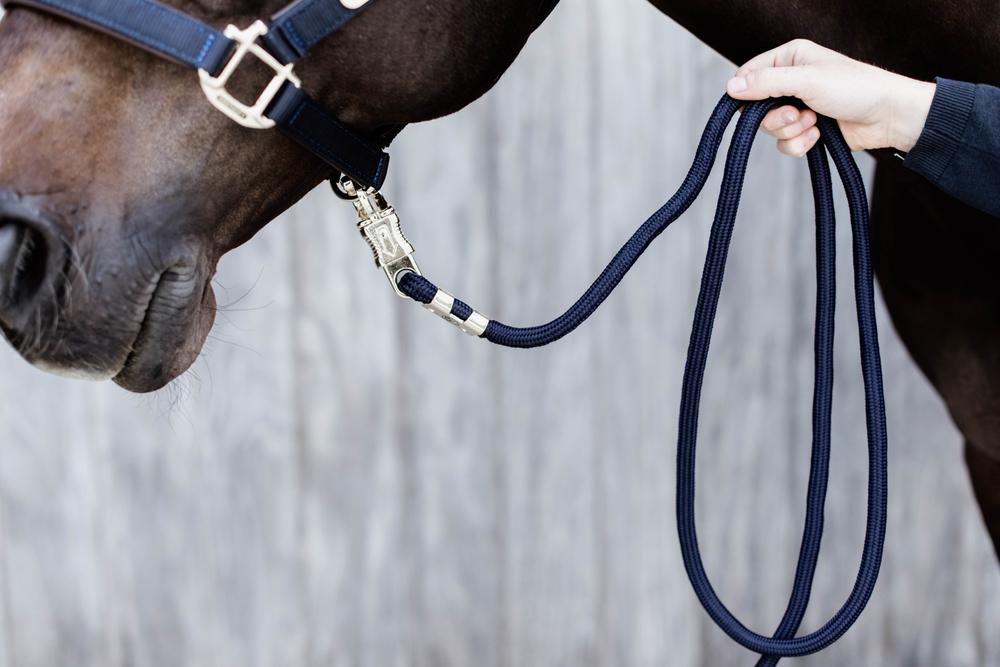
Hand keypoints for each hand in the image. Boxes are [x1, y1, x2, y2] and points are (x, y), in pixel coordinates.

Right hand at [725, 40, 936, 155]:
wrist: (888, 116)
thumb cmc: (855, 89)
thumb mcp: (807, 80)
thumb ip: (766, 83)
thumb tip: (730, 87)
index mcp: (789, 58)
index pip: (749, 75)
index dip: (746, 94)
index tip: (755, 106)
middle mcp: (791, 81)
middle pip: (756, 108)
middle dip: (777, 118)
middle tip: (797, 114)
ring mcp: (799, 106)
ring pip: (771, 129)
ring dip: (791, 131)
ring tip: (814, 123)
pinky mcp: (807, 129)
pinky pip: (786, 143)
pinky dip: (800, 143)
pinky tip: (819, 136)